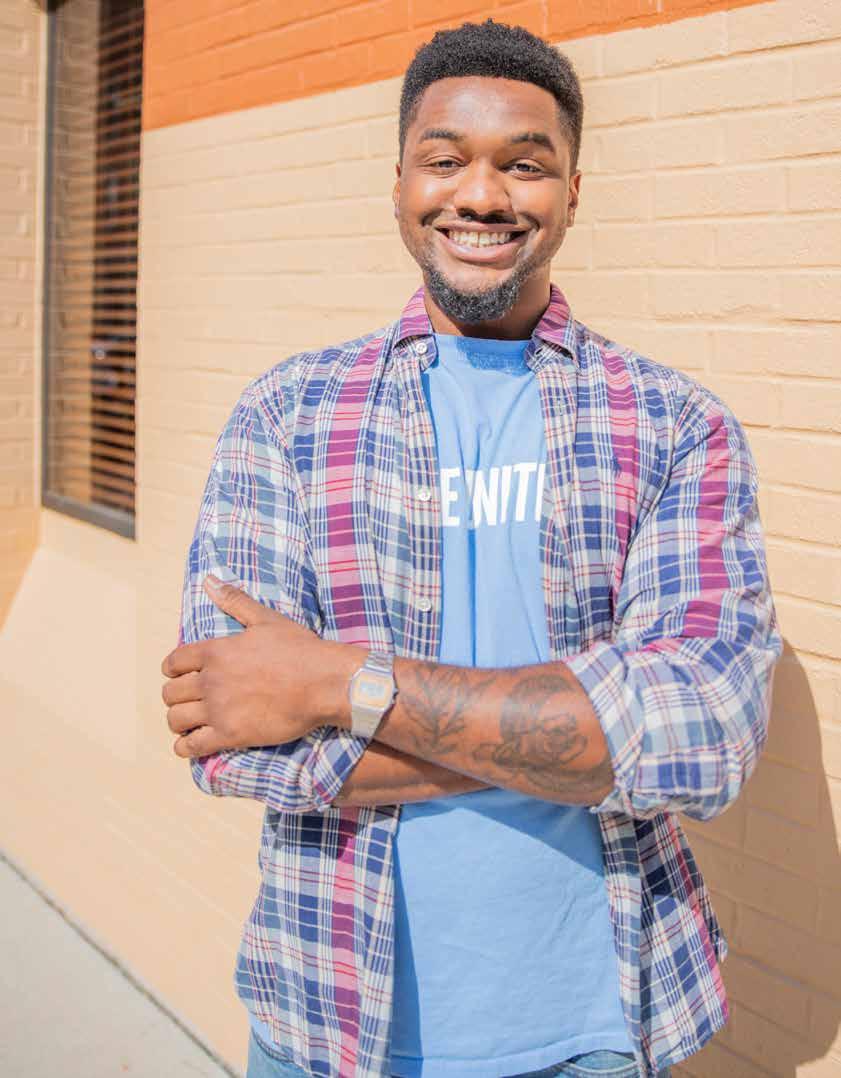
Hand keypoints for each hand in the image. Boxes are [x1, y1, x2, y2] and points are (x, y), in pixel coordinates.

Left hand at [161, 575, 358, 758]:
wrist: (324, 684)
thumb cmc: (299, 649)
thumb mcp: (266, 619)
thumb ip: (235, 601)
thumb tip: (210, 580)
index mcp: (215, 651)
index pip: (173, 662)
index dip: (173, 669)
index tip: (180, 675)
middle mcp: (210, 680)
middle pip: (170, 693)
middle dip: (175, 696)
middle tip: (189, 700)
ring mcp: (218, 710)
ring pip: (175, 720)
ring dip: (178, 721)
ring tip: (190, 722)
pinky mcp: (230, 735)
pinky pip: (192, 746)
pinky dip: (186, 747)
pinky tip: (192, 744)